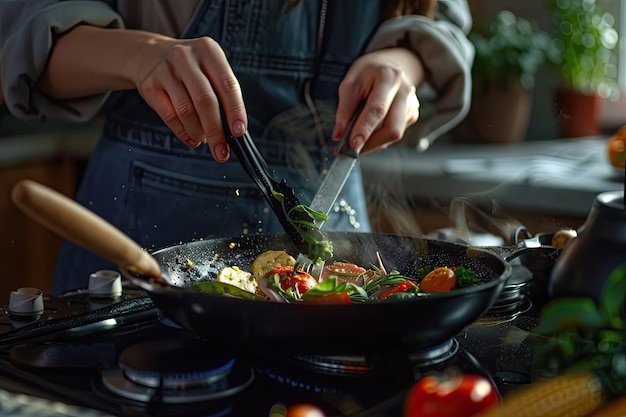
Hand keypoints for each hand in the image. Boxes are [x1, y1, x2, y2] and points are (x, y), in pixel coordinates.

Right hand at [131, 36, 246, 161]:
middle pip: (205, 100)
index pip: (227, 85)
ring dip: (198, 133)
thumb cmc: (190, 68)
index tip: (239, 132)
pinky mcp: (150, 86)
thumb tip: (233, 130)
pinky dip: (183, 133)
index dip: (235, 111)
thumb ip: (222, 94)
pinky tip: (192, 138)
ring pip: (186, 112)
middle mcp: (185, 57)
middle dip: (215, 131)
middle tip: (222, 151)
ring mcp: (165, 70)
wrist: (148, 55)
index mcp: (208, 50)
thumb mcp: (209, 68)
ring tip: (204, 139)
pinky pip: (170, 117)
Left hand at [332, 47, 423, 153]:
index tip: (353, 144)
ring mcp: (411, 105)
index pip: (377, 109)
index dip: (365, 129)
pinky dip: (380, 139)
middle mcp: (405, 92)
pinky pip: (395, 134)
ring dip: (374, 143)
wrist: (390, 64)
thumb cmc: (369, 72)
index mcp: (389, 78)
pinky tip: (370, 133)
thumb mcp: (350, 82)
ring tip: (357, 140)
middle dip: (371, 143)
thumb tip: (339, 134)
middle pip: (393, 128)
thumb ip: (344, 109)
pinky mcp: (412, 115)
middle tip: (351, 150)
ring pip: (395, 135)